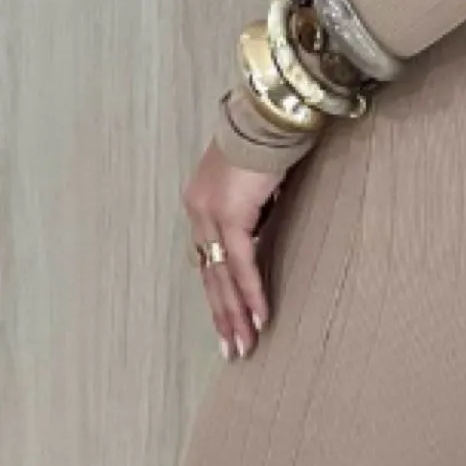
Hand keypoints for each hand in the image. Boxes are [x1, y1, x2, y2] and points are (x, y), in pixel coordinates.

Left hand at [182, 138, 284, 358]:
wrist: (268, 115)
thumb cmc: (268, 141)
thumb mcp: (254, 183)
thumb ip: (251, 210)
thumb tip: (261, 233)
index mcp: (200, 204)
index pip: (207, 259)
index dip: (218, 292)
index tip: (228, 319)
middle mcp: (198, 211)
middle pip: (209, 275)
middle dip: (223, 315)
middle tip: (233, 349)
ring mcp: (210, 214)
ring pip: (220, 277)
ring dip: (234, 314)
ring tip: (244, 346)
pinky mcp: (230, 216)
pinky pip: (242, 264)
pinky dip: (251, 292)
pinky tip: (260, 317)